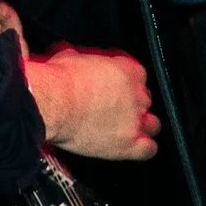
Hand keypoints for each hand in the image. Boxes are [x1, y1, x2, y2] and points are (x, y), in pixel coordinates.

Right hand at [23, 45, 159, 160]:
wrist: (52, 105)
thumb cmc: (59, 83)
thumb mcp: (68, 58)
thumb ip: (80, 59)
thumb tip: (71, 56)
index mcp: (126, 70)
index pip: (137, 75)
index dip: (123, 82)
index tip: (112, 86)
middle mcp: (136, 94)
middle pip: (144, 99)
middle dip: (130, 105)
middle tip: (111, 108)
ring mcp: (135, 120)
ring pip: (152, 124)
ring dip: (142, 126)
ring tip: (125, 128)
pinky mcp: (129, 143)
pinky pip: (149, 149)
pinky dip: (143, 149)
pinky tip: (133, 147)